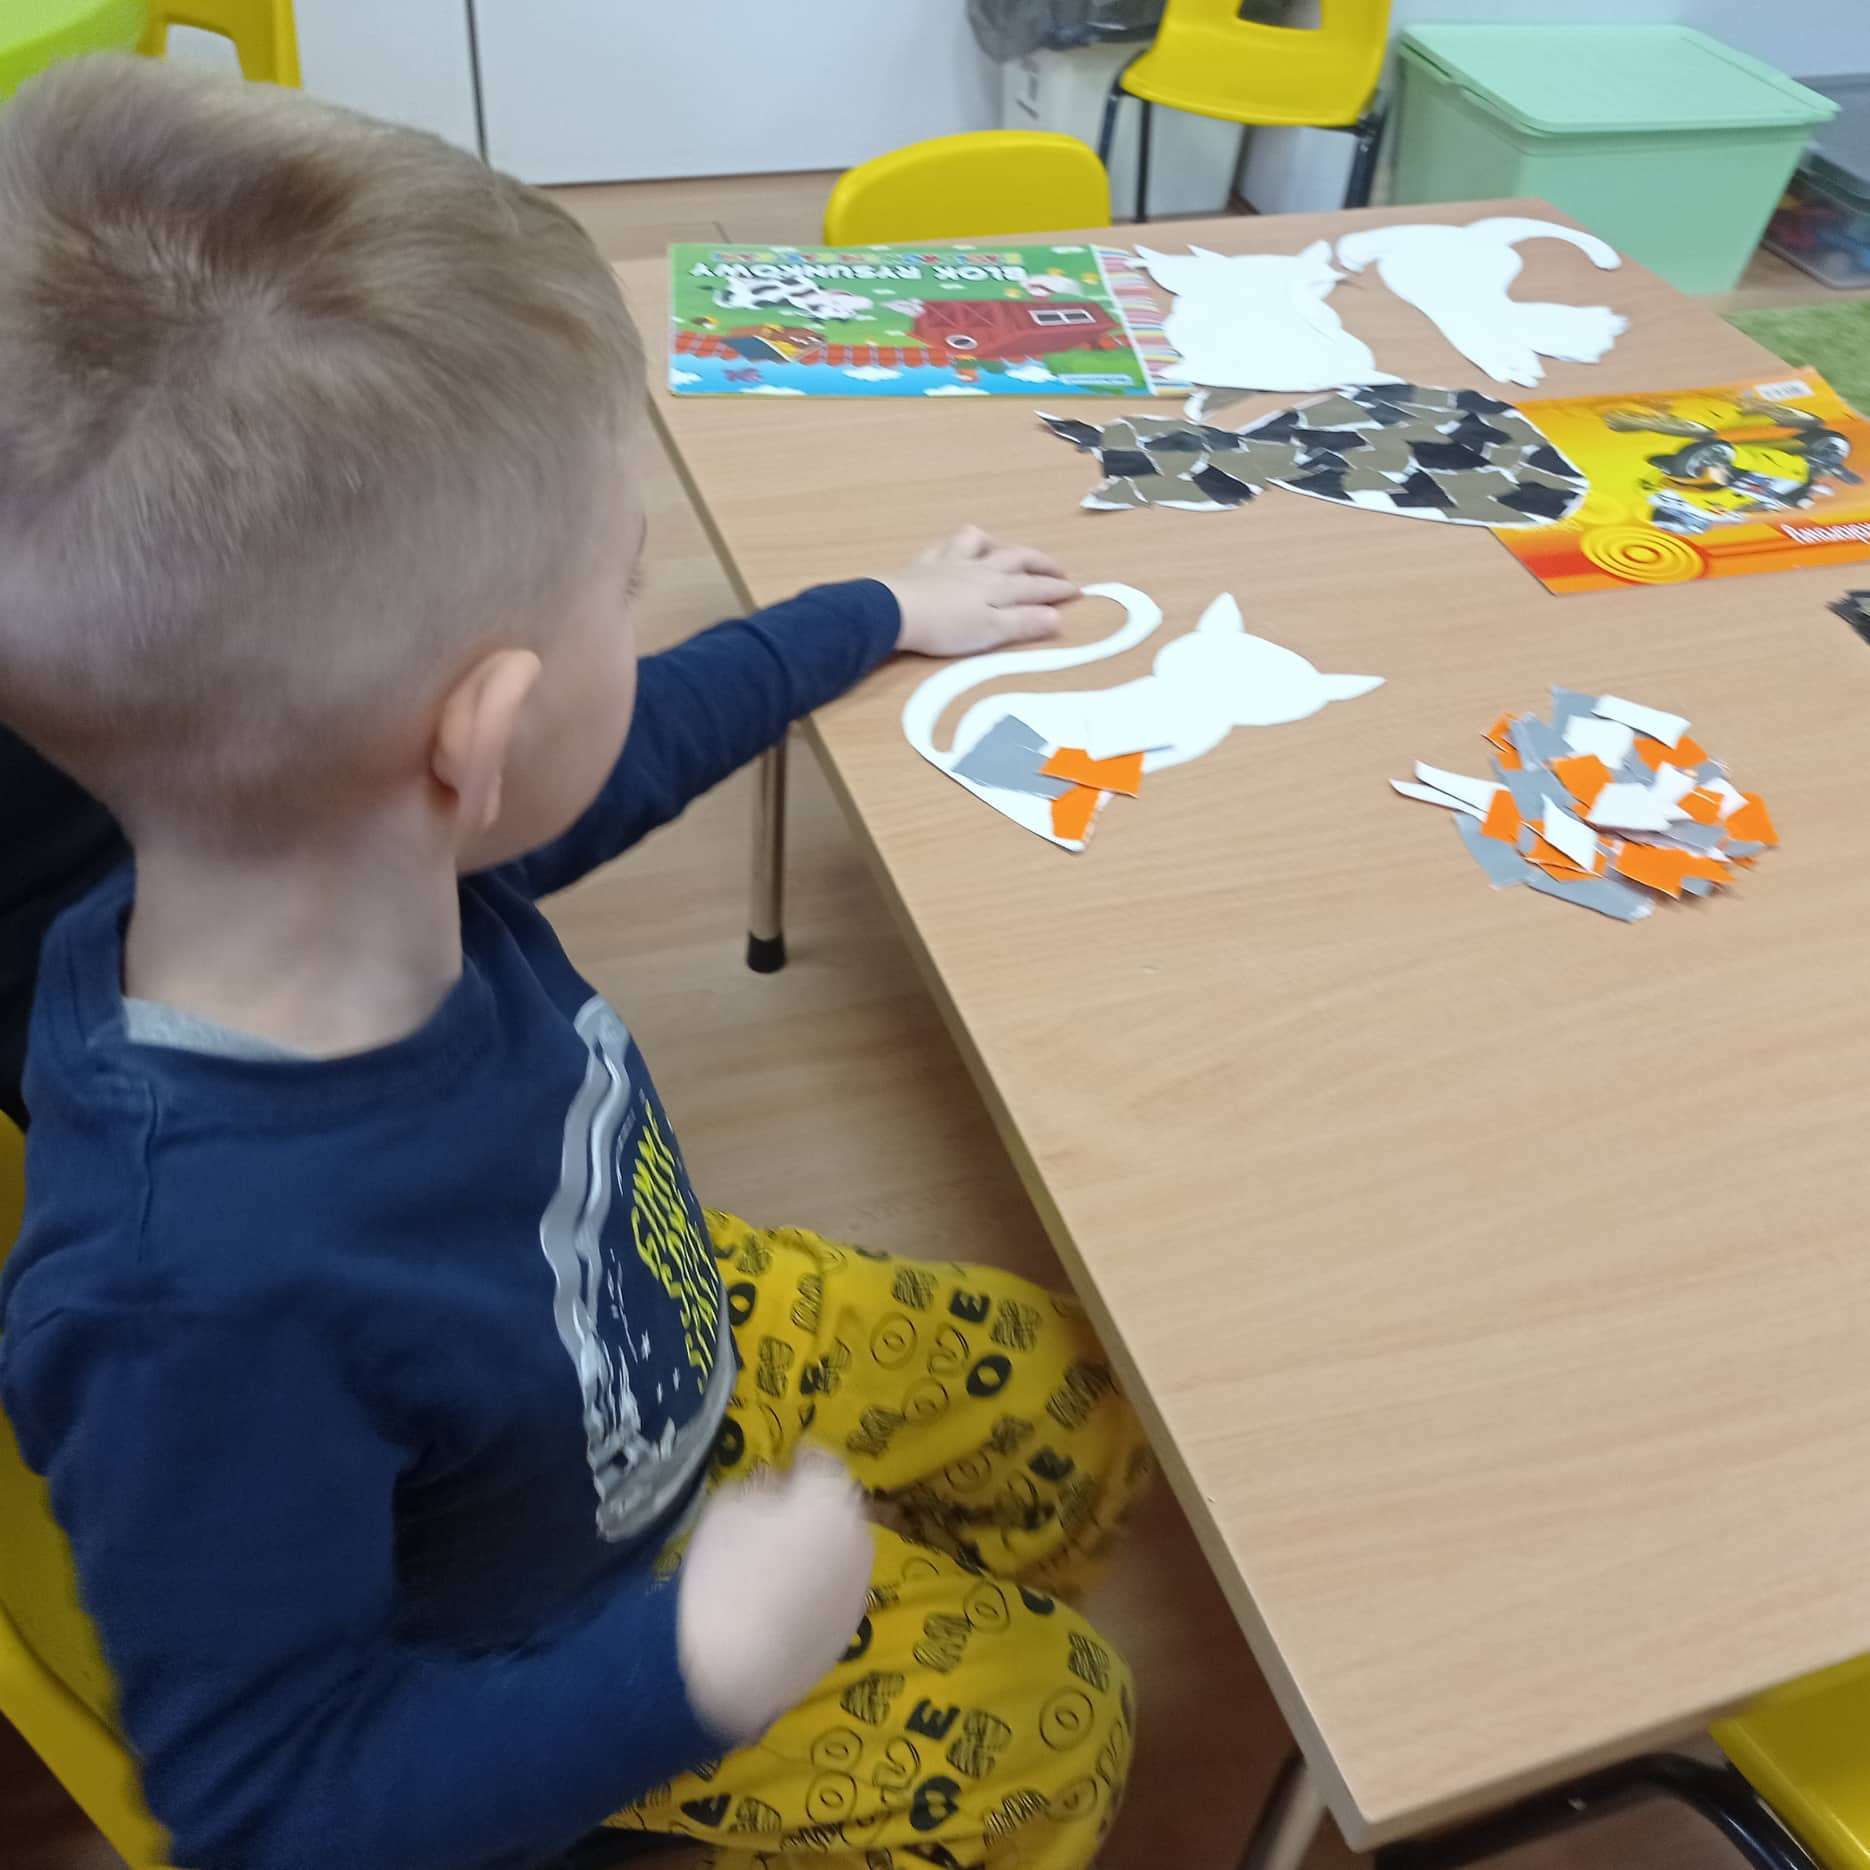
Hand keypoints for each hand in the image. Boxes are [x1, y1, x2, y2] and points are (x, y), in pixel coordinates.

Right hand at [676, 1448, 872, 1742]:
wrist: (738, 1670)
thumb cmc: (726, 1577)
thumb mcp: (725, 1511)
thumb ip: (757, 1487)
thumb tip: (775, 1485)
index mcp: (831, 1497)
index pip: (825, 1461)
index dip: (803, 1459)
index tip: (788, 1462)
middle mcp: (858, 1533)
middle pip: (839, 1506)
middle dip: (815, 1504)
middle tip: (780, 1512)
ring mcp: (860, 1581)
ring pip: (842, 1547)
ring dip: (821, 1543)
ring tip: (783, 1557)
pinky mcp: (853, 1622)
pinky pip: (838, 1586)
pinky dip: (820, 1582)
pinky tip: (789, 1597)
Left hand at [883, 526, 1076, 657]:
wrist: (895, 612)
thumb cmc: (945, 627)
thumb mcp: (991, 632)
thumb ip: (1024, 623)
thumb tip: (1059, 616)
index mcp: (997, 587)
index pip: (1035, 587)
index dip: (1058, 589)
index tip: (1079, 591)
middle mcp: (978, 568)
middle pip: (1015, 558)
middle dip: (1040, 563)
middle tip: (1058, 570)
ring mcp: (949, 563)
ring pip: (978, 542)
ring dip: (997, 544)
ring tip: (1004, 551)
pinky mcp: (923, 565)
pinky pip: (943, 548)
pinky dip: (955, 547)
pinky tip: (954, 551)